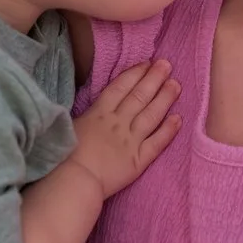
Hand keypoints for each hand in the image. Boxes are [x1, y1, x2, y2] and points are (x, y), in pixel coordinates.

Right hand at [69, 60, 180, 196]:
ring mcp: (130, 140)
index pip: (120, 87)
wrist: (74, 180)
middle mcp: (118, 122)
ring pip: (151, 115)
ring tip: (176, 84)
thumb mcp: (71, 126)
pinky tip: (178, 118)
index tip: (147, 63)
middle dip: (154, 78)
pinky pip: (157, 142)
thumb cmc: (63, 156)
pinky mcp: (138, 160)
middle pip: (139, 96)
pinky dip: (169, 130)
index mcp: (99, 113)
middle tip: (166, 64)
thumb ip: (86, 116)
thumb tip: (94, 108)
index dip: (135, 73)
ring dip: (165, 98)